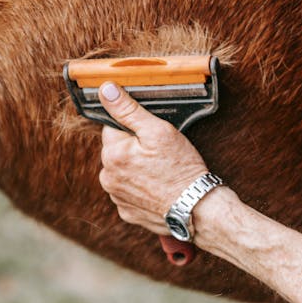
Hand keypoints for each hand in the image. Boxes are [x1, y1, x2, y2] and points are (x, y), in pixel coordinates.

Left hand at [98, 82, 211, 233]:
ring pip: (121, 173)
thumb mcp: (158, 131)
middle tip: (159, 156)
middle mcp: (108, 178)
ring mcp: (117, 198)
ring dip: (135, 170)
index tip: (151, 137)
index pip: (112, 128)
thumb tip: (105, 89)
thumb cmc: (181, 169)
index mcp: (113, 154)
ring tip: (159, 174)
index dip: (133, 129)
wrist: (196, 209)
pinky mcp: (127, 213)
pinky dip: (139, 190)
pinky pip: (128, 194)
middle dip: (133, 150)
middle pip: (116, 152)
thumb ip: (128, 110)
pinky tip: (157, 189)